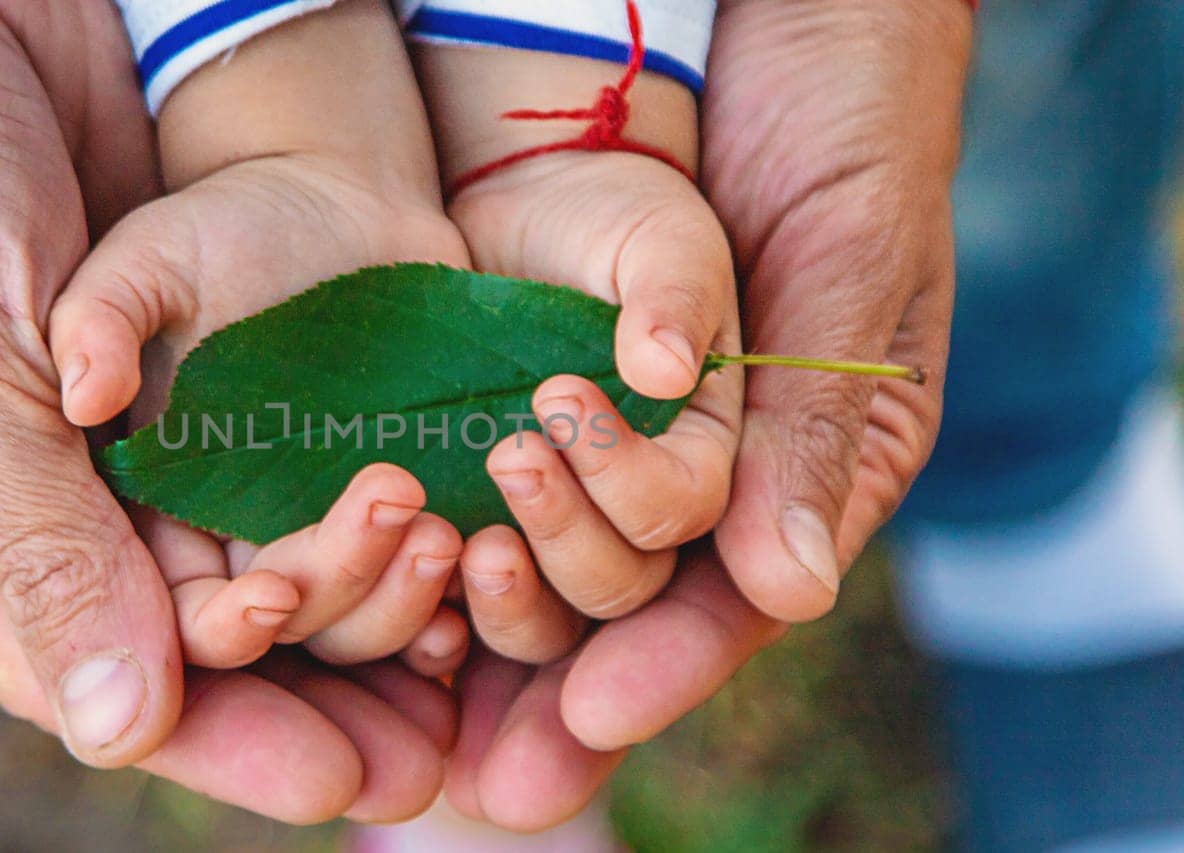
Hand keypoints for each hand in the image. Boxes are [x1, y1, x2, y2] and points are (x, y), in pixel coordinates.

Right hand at [0, 0, 456, 823]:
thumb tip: (122, 735)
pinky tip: (446, 535)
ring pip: (252, 546)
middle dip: (306, 689)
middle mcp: (46, 493)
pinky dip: (360, 494)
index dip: (219, 737)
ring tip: (449, 601)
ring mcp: (132, 421)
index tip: (337, 779)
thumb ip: (41, 546)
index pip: (90, 673)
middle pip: (186, 632)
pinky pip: (290, 449)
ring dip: (353, 588)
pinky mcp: (205, 348)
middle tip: (423, 747)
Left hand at [416, 0, 970, 828]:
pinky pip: (490, 455)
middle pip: (627, 599)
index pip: (728, 602)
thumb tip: (783, 591)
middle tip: (487, 686)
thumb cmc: (845, 126)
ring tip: (433, 600)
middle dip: (557, 653)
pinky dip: (444, 509)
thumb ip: (813, 425)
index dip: (656, 671)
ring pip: (550, 545)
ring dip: (491, 593)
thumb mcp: (848, 267)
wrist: (765, 17)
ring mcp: (618, 413)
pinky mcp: (534, 358)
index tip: (579, 728)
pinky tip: (391, 554)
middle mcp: (704, 457)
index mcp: (802, 461)